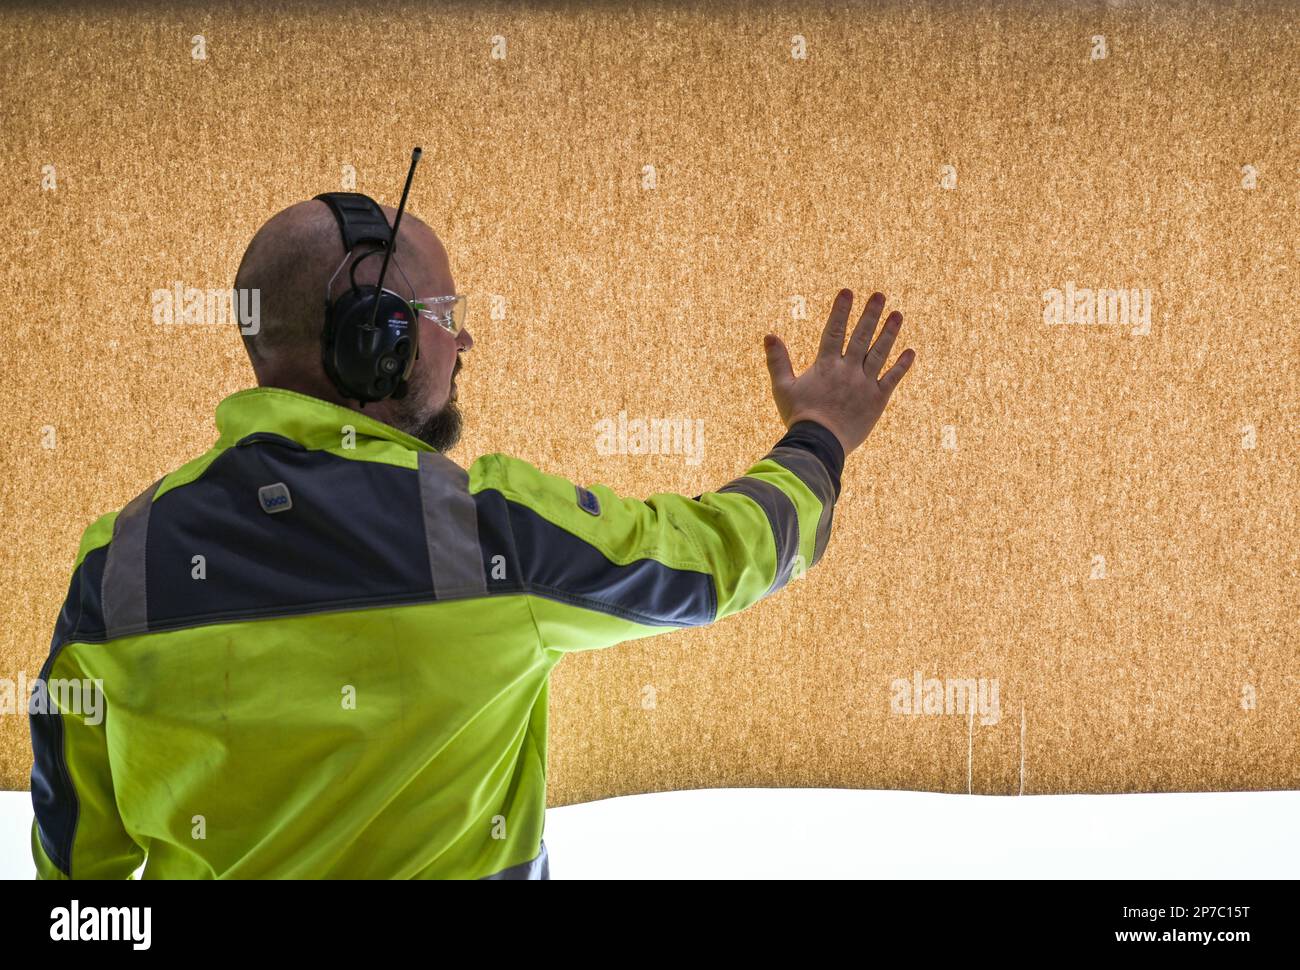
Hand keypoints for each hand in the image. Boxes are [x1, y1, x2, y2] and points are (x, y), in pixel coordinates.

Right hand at [764, 289, 914, 456]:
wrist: (819, 444)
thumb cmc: (799, 417)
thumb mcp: (782, 388)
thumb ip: (777, 360)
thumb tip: (769, 335)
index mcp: (825, 365)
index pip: (834, 331)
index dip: (841, 311)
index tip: (847, 291)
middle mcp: (847, 370)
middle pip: (861, 336)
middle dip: (870, 314)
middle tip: (879, 295)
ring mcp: (864, 384)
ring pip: (880, 353)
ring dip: (889, 332)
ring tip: (898, 314)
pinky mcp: (877, 400)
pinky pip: (892, 379)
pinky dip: (902, 365)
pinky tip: (911, 352)